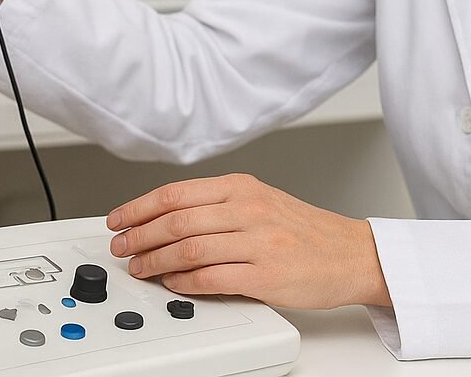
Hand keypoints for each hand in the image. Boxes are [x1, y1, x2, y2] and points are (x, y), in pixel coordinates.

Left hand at [106, 173, 391, 309]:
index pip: (176, 193)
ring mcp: (257, 242)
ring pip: (188, 248)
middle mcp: (247, 210)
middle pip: (176, 220)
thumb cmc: (305, 231)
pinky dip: (184, 281)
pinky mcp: (265, 275)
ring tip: (139, 268)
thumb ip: (218, 206)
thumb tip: (167, 217)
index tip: (118, 219)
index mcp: (242, 187)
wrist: (352, 254)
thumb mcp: (260, 201)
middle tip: (120, 246)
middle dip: (138, 236)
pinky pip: (212, 278)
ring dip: (155, 260)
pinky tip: (173, 283)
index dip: (138, 207)